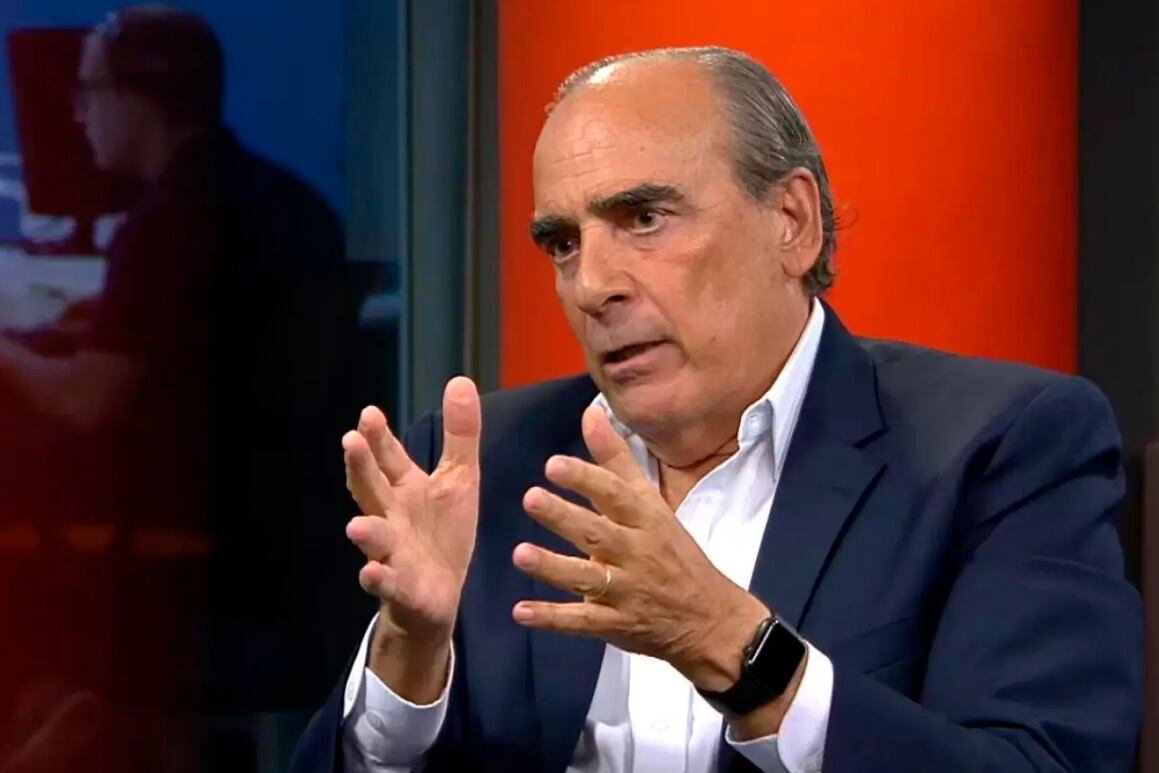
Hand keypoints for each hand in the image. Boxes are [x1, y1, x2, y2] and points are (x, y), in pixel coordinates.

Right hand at [344, 377, 480, 658]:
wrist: (439, 596)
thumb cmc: (442, 533)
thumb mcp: (459, 479)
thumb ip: (460, 434)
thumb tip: (461, 380)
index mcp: (404, 489)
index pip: (387, 458)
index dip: (378, 437)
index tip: (370, 413)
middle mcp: (389, 516)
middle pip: (371, 488)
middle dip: (361, 467)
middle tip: (351, 441)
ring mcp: (390, 552)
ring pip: (373, 538)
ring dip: (365, 531)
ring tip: (355, 526)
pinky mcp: (400, 587)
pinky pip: (386, 582)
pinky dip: (377, 578)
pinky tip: (370, 572)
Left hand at [510, 405, 769, 691]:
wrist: (709, 619)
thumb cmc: (674, 553)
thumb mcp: (652, 503)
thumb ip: (617, 460)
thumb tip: (590, 413)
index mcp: (646, 520)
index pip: (616, 496)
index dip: (586, 479)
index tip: (554, 465)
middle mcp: (636, 553)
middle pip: (597, 534)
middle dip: (564, 517)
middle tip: (531, 498)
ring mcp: (625, 592)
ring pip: (586, 578)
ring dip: (552, 567)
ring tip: (520, 554)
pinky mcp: (615, 625)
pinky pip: (580, 622)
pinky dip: (551, 618)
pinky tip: (520, 612)